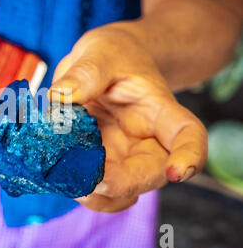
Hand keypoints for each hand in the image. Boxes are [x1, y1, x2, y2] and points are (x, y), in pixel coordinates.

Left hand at [49, 28, 206, 212]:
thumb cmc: (114, 54)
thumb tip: (60, 97)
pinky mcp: (99, 162)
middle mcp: (146, 140)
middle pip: (150, 174)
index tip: (177, 172)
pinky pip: (96, 188)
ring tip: (67, 180)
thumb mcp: (101, 52)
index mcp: (159, 111)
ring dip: (98, 195)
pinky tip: (59, 177)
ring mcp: (122, 155)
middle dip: (122, 184)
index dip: (190, 156)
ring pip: (121, 191)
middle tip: (90, 182)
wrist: (105, 63)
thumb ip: (86, 73)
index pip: (188, 135)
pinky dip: (79, 190)